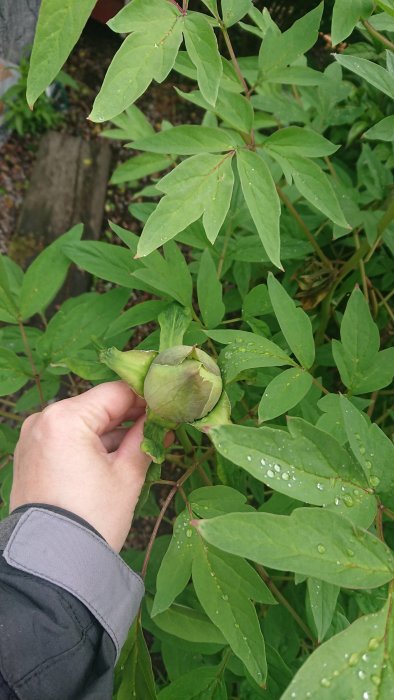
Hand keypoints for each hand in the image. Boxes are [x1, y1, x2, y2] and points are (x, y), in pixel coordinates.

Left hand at [10, 382, 151, 551]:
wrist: (52, 565)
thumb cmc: (92, 519)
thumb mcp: (127, 475)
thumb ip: (145, 438)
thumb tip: (162, 419)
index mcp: (65, 418)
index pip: (116, 393)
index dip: (146, 398)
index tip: (169, 406)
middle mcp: (43, 420)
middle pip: (97, 406)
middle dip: (129, 417)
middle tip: (160, 427)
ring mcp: (33, 438)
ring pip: (83, 423)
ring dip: (111, 432)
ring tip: (142, 446)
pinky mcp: (31, 456)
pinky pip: (66, 439)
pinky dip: (90, 445)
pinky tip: (116, 458)